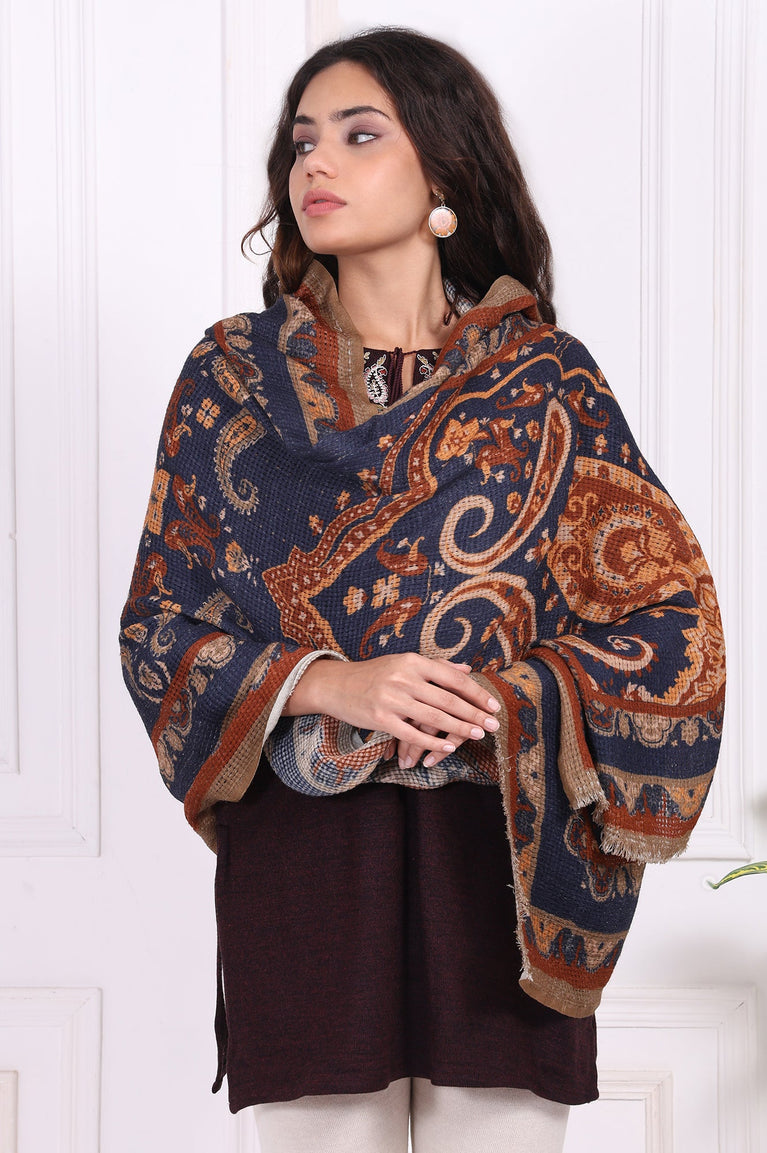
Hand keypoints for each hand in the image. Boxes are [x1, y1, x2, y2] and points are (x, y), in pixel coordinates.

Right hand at [284, 653, 499, 759]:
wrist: (336, 684)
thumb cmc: (374, 673)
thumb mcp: (403, 662)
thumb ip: (436, 666)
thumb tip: (466, 668)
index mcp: (412, 661)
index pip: (453, 678)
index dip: (476, 692)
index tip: (492, 705)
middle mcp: (404, 678)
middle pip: (448, 699)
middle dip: (474, 714)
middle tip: (493, 725)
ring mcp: (391, 699)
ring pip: (434, 717)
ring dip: (460, 728)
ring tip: (478, 735)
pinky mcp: (380, 718)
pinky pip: (413, 734)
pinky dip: (433, 742)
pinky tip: (449, 746)